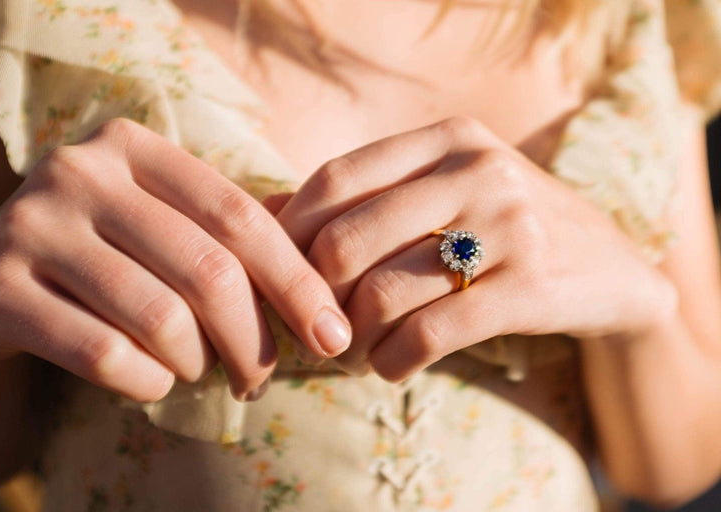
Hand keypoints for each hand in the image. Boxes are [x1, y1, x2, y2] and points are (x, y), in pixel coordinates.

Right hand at [0, 119, 349, 401]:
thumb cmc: (102, 252)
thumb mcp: (163, 222)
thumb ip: (234, 233)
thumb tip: (331, 280)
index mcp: (134, 147)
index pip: (241, 218)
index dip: (298, 283)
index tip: (333, 336)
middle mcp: (80, 172)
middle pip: (209, 272)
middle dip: (255, 342)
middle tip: (263, 378)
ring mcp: (32, 225)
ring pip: (161, 320)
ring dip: (199, 365)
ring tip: (200, 372)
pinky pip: (105, 356)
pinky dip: (147, 383)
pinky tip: (152, 381)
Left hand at [277, 118, 675, 379]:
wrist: (612, 267)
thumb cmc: (504, 227)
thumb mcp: (446, 191)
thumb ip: (367, 196)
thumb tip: (266, 214)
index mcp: (447, 138)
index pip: (335, 178)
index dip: (290, 231)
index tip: (279, 273)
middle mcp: (477, 169)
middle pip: (346, 239)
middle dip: (314, 297)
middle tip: (313, 326)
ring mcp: (509, 225)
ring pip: (382, 292)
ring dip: (349, 339)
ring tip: (349, 353)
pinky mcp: (531, 286)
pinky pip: (428, 333)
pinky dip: (391, 360)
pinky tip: (387, 367)